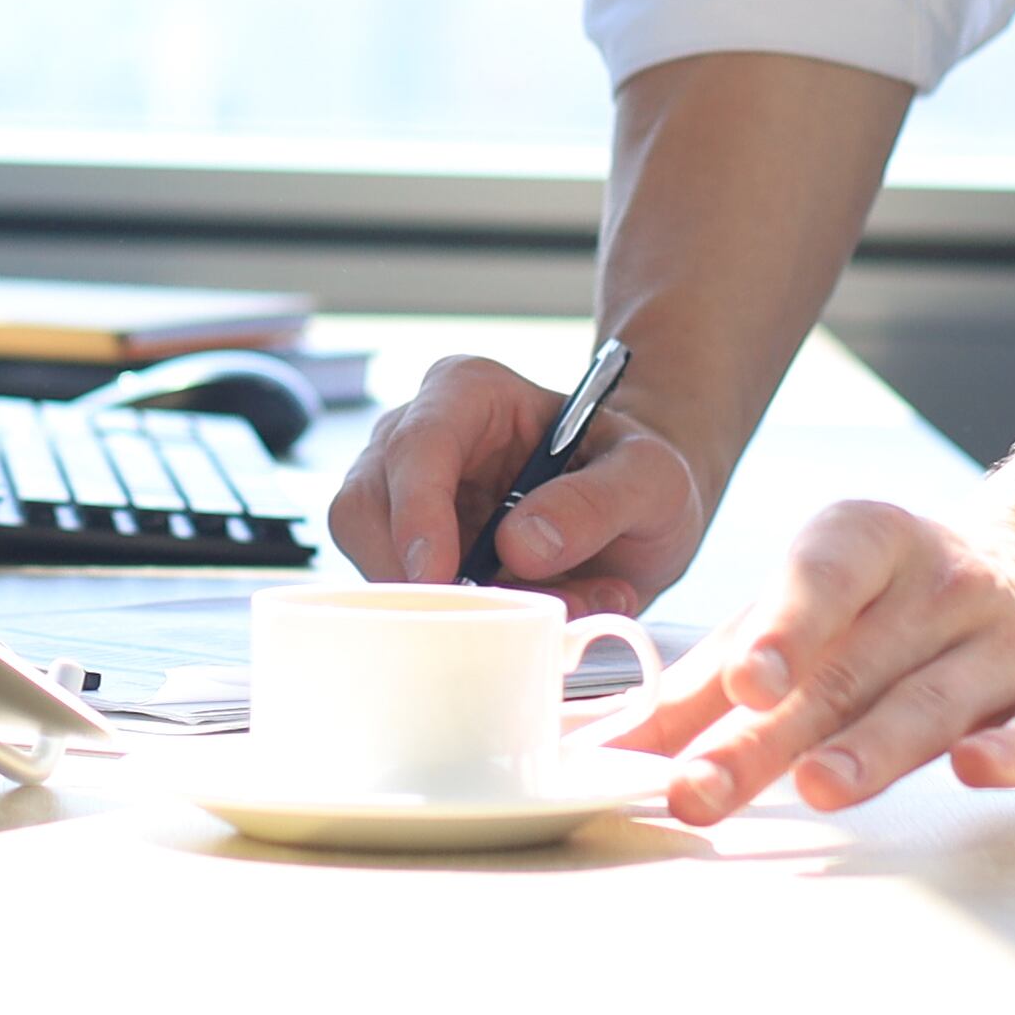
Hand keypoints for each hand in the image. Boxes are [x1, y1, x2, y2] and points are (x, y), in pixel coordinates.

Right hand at [326, 352, 707, 616]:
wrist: (640, 513)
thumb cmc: (638, 474)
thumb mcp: (651, 478)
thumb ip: (597, 503)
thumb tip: (520, 548)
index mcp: (470, 393)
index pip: (417, 445)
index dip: (416, 512)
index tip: (437, 573)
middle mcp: (419, 437)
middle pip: (364, 506)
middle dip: (414, 572)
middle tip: (484, 616)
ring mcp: (405, 499)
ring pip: (370, 559)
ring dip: (446, 604)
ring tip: (549, 606)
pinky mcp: (411, 555)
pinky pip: (404, 598)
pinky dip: (461, 621)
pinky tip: (531, 612)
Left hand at [606, 498, 1014, 823]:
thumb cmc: (889, 608)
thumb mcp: (804, 612)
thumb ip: (708, 681)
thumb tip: (602, 747)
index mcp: (869, 544)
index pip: (821, 578)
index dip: (780, 628)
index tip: (739, 681)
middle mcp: (940, 584)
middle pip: (850, 668)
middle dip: (772, 735)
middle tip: (704, 787)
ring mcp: (1003, 642)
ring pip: (933, 700)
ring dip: (874, 748)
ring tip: (819, 788)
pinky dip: (1012, 753)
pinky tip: (975, 772)